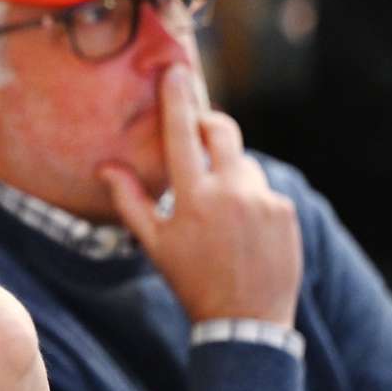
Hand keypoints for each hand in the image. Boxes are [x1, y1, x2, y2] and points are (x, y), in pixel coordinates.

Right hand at [98, 64, 302, 326]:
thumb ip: (130, 200)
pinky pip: (263, 189)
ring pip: (243, 163)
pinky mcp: (286, 210)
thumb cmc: (191, 281)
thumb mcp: (154, 243)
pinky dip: (251, 198)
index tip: (174, 70)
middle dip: (209, 124)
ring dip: (229, 172)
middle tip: (199, 134)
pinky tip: (243, 229)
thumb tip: (105, 168)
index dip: (177, 98)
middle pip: (223, 131)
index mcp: (194, 196)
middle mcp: (231, 191)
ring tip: (220, 211)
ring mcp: (263, 199)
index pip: (182, 133)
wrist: (246, 320)